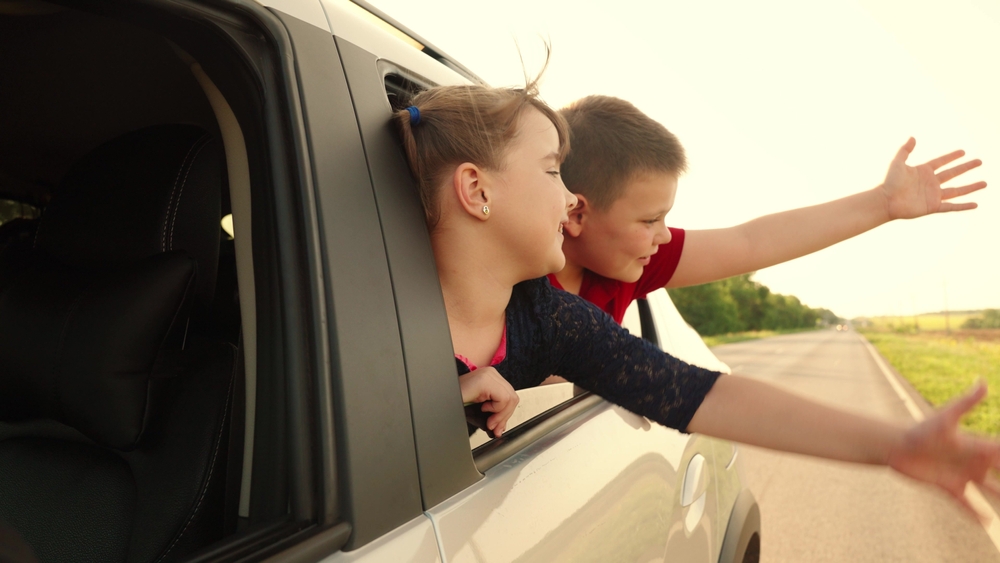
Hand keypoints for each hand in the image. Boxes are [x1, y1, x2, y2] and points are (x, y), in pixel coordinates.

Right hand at [459, 366, 518, 436]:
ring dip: (499, 415)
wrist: (442, 397)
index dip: (506, 414)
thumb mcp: (480, 408)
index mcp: (491, 378)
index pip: (510, 396)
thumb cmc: (456, 401)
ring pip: (510, 399)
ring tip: (488, 419)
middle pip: (513, 397)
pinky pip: (502, 398)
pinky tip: (483, 409)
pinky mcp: (485, 381)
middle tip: (494, 427)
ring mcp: (488, 375)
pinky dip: (495, 409)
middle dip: (504, 416)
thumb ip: (493, 414)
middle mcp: (491, 373)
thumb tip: (501, 427)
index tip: (497, 427)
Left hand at [882, 137, 985, 219]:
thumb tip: (913, 137)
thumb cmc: (889, 182)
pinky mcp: (933, 206)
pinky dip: (963, 206)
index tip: (963, 152)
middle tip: (979, 161)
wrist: (885, 201)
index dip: (952, 157)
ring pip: (957, 190)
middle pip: (953, 173)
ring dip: (971, 187)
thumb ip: (905, 150)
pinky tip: (975, 205)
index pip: (941, 162)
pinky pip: (952, 206)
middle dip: (966, 167)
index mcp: (923, 171)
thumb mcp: (897, 163)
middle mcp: (931, 183)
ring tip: (985, 183)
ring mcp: (933, 195)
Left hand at [886, 382, 999, 519]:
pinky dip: (976, 513)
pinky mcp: (948, 486)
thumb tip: (983, 381)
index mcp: (976, 445)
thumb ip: (966, 402)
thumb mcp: (946, 417)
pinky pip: (966, 503)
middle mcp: (972, 461)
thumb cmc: (920, 430)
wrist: (896, 445)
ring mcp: (962, 475)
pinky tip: (987, 523)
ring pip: (988, 489)